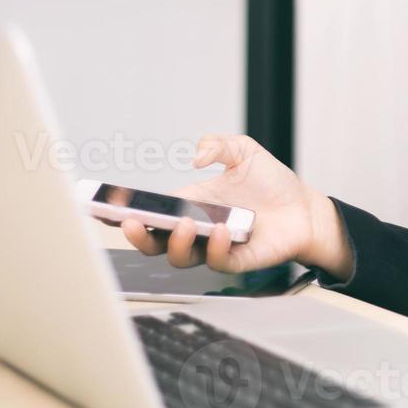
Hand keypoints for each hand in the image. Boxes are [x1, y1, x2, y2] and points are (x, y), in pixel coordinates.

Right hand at [118, 134, 352, 279]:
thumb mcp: (244, 151)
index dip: (124, 212)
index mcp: (190, 203)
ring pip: (180, 257)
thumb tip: (195, 157)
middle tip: (132, 223)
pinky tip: (223, 229)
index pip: (150, 212)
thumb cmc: (271, 182)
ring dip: (176, 242)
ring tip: (186, 223)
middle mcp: (197, 228)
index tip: (102, 206)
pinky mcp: (237, 260)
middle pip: (155, 242)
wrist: (304, 206)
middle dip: (137, 236)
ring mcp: (214, 246)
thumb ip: (218, 145)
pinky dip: (215, 247)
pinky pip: (218, 262)